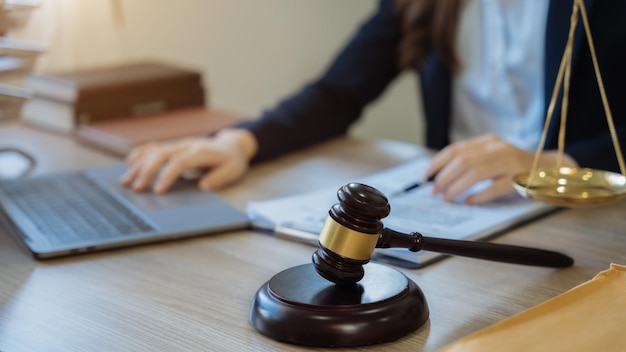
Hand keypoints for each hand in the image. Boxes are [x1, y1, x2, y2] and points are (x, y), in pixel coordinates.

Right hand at [120, 128, 257, 192]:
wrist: (233, 145)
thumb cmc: (233, 160)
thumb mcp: (233, 170)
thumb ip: (219, 178)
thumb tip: (203, 186)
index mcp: (201, 152)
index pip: (179, 162)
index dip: (167, 175)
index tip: (158, 191)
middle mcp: (187, 146)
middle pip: (162, 154)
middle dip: (147, 171)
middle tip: (137, 188)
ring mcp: (180, 145)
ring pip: (154, 151)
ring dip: (139, 164)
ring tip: (127, 180)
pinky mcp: (175, 146)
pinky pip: (155, 147)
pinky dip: (141, 153)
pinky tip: (129, 162)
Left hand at [424, 134, 577, 203]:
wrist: (550, 166)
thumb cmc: (516, 165)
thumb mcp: (492, 155)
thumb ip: (471, 160)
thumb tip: (440, 176)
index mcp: (488, 141)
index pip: (455, 149)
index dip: (436, 163)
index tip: (424, 176)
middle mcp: (498, 148)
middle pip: (463, 161)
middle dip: (444, 178)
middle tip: (434, 192)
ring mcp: (510, 163)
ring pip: (475, 173)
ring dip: (456, 188)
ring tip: (446, 199)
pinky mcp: (520, 179)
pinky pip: (495, 188)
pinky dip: (478, 196)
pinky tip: (468, 202)